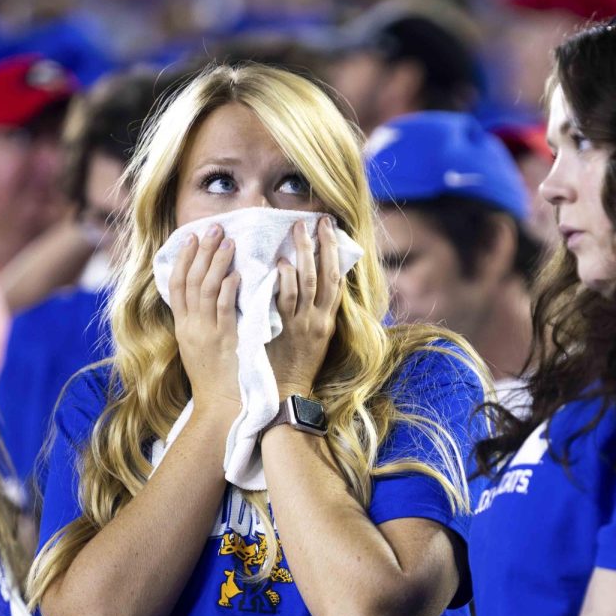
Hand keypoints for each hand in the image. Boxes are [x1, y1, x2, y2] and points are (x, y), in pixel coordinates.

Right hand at [167, 223, 240, 417]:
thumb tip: (209, 297)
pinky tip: (237, 273)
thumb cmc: (218, 380)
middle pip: (190, 280)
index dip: (182, 258)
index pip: (176, 284)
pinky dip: (228, 289)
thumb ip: (201, 323)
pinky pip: (223, 310)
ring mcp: (206, 333)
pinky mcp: (225, 341)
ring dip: (217, 263)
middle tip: (212, 227)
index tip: (190, 237)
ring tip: (228, 240)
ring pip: (205, 289)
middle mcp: (191, 327)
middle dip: (201, 251)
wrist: (223, 408)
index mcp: (184, 327)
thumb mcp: (201, 349)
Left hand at [267, 216, 342, 397]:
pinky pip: (284, 302)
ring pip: (306, 284)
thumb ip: (315, 311)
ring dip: (302, 256)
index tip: (328, 226)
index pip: (336, 277)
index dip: (333, 250)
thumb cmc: (297, 365)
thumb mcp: (315, 337)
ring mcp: (300, 325)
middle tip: (311, 221)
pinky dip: (284, 281)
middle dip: (320, 246)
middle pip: (324, 275)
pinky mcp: (282, 331)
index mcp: (327, 320)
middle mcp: (317, 320)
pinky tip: (279, 264)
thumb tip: (312, 282)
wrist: (285, 394)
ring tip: (296, 232)